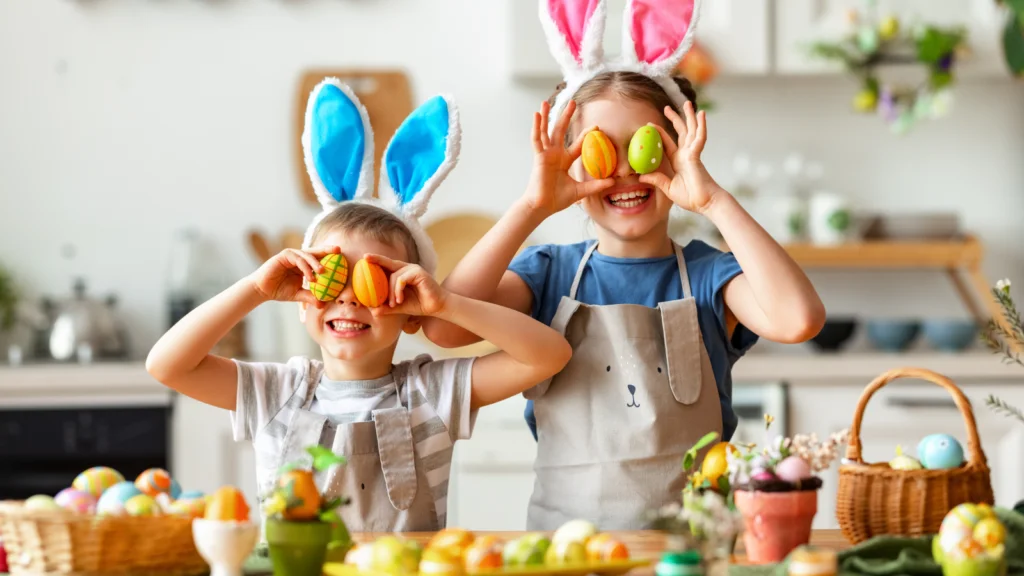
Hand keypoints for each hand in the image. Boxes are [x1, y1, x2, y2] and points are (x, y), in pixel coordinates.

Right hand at [248, 246, 339, 305]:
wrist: (262, 290)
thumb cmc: (279, 291)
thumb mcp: (298, 295)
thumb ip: (310, 297)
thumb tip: (323, 304)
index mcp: (303, 264)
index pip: (318, 258)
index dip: (329, 256)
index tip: (342, 257)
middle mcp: (298, 257)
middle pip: (315, 251)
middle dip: (327, 249)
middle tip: (338, 251)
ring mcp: (291, 255)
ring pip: (307, 255)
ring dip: (316, 263)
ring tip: (323, 272)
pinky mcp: (283, 256)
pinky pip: (298, 260)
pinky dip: (305, 268)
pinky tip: (311, 277)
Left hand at [366, 255, 447, 317]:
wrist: (436, 307)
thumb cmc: (420, 305)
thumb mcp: (399, 307)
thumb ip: (387, 307)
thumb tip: (373, 311)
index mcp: (402, 273)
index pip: (387, 265)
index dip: (377, 260)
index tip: (365, 257)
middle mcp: (407, 268)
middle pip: (388, 263)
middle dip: (376, 260)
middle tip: (365, 259)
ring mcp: (414, 269)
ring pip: (394, 276)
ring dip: (391, 292)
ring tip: (393, 304)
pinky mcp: (419, 273)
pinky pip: (402, 279)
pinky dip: (398, 290)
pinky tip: (399, 300)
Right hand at [523, 100, 614, 217]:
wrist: (543, 206)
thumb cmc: (558, 200)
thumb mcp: (581, 191)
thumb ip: (595, 185)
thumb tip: (613, 182)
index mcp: (564, 160)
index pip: (578, 144)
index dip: (586, 135)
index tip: (597, 126)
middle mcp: (555, 154)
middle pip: (561, 131)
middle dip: (567, 117)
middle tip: (574, 102)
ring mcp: (546, 154)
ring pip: (546, 131)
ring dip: (546, 116)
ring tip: (546, 101)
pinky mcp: (539, 157)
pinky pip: (537, 139)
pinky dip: (536, 127)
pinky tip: (536, 115)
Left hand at [640, 101, 722, 214]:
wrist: (705, 203)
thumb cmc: (690, 198)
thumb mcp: (668, 188)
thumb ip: (656, 179)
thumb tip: (640, 175)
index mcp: (679, 161)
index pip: (668, 143)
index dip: (661, 133)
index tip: (650, 125)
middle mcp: (686, 154)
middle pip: (681, 132)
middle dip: (675, 119)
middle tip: (666, 107)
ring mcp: (693, 153)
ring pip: (691, 130)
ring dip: (689, 116)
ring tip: (688, 103)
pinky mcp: (697, 155)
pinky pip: (700, 138)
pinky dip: (701, 126)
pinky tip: (701, 114)